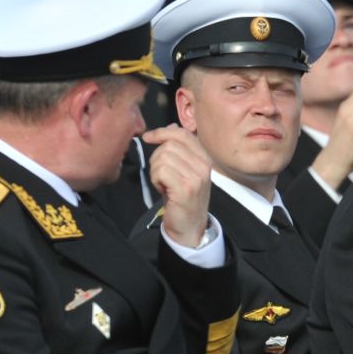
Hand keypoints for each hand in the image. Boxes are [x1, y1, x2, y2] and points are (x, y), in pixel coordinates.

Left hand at [143, 126, 213, 247]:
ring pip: (163, 158)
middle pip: (169, 145)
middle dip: (157, 158)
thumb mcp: (185, 169)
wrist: (190, 225)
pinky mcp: (185, 189)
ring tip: (163, 183)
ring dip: (155, 171)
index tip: (148, 137)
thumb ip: (180, 148)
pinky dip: (155, 179)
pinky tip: (162, 188)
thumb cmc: (183, 197)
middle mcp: (203, 166)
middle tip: (161, 174)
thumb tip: (170, 127)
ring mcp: (196, 177)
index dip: (162, 132)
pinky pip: (161, 171)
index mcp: (204, 158)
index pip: (182, 134)